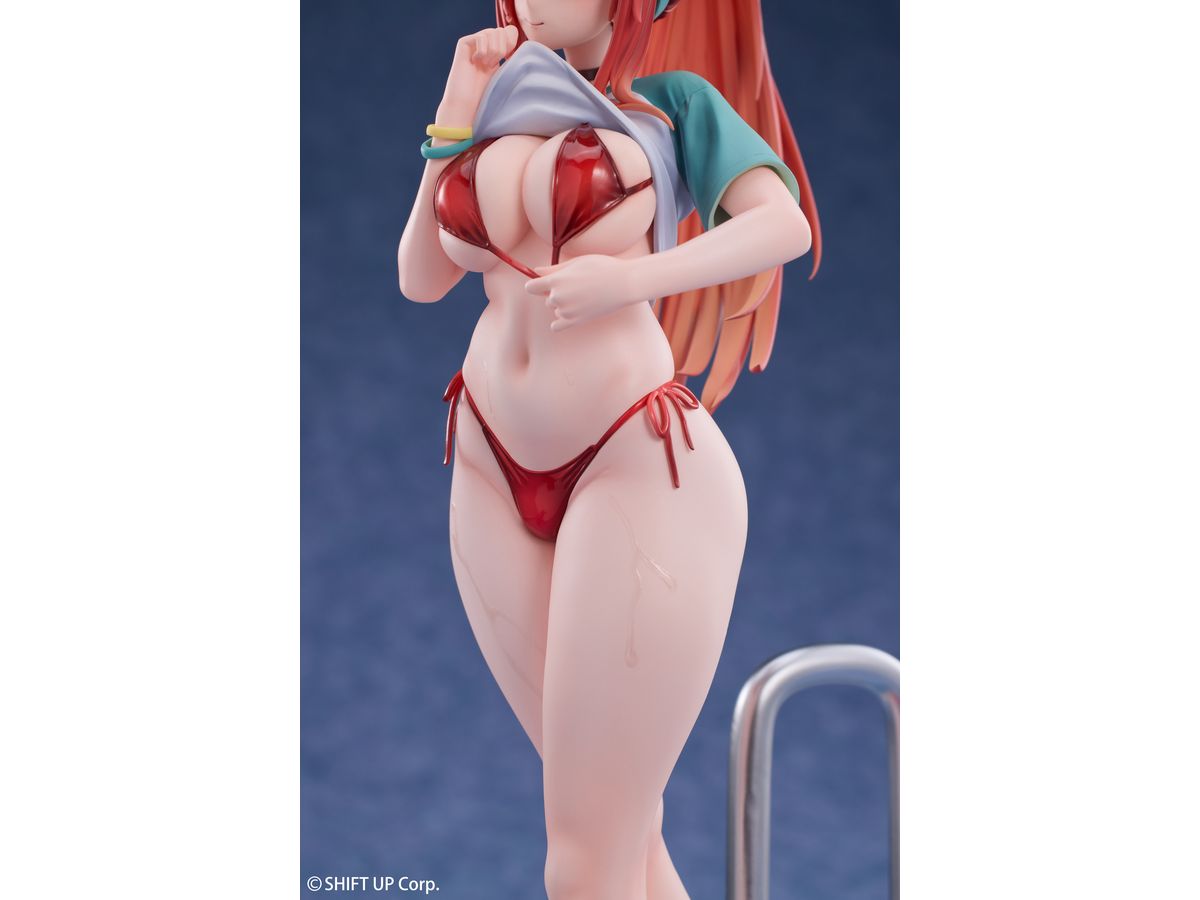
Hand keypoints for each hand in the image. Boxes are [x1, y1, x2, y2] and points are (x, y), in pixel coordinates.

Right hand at [440, 26, 519, 113]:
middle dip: (501, 49)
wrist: (466, 100)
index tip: (506, 59)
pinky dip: (483, 51)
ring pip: (493, 32)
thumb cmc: (485, 92)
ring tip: (485, 64)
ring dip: (493, 51)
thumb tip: (514, 31)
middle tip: (491, 64)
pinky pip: (481, 36)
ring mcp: (473, 42)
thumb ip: (508, 53)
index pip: (509, 32)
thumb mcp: (503, 71)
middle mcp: (484, 44)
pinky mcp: (463, 43)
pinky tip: (475, 61)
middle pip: (501, 31)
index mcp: (494, 49)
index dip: (510, 43)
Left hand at [525, 256, 648, 331]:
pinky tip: (571, 313)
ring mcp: (567, 311)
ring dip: (563, 305)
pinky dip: (561, 321)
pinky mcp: (576, 321)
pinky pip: (557, 326)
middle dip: (555, 293)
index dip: (535, 284)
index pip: (530, 287)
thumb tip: (535, 271)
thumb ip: (553, 269)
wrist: (623, 283)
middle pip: (545, 298)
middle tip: (576, 285)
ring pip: (555, 310)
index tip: (542, 283)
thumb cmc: (602, 267)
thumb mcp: (576, 262)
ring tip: (582, 295)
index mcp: (556, 280)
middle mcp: (558, 297)